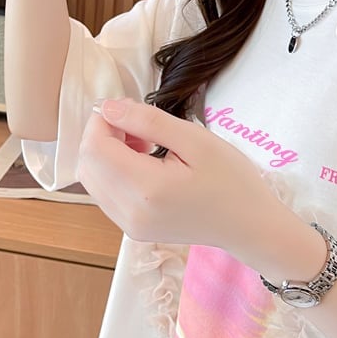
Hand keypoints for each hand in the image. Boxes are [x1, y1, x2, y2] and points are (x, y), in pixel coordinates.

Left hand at [76, 99, 294, 260]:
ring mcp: (130, 225)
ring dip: (107, 154)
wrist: (249, 225)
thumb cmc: (232, 181)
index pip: (95, 148)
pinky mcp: (133, 230)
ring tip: (143, 144)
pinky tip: (143, 164)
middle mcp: (131, 213)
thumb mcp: (196, 140)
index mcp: (148, 189)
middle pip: (87, 165)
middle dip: (102, 136)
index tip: (129, 109)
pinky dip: (114, 173)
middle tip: (137, 124)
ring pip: (92, 180)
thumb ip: (148, 121)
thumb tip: (110, 108)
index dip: (103, 121)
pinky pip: (105, 194)